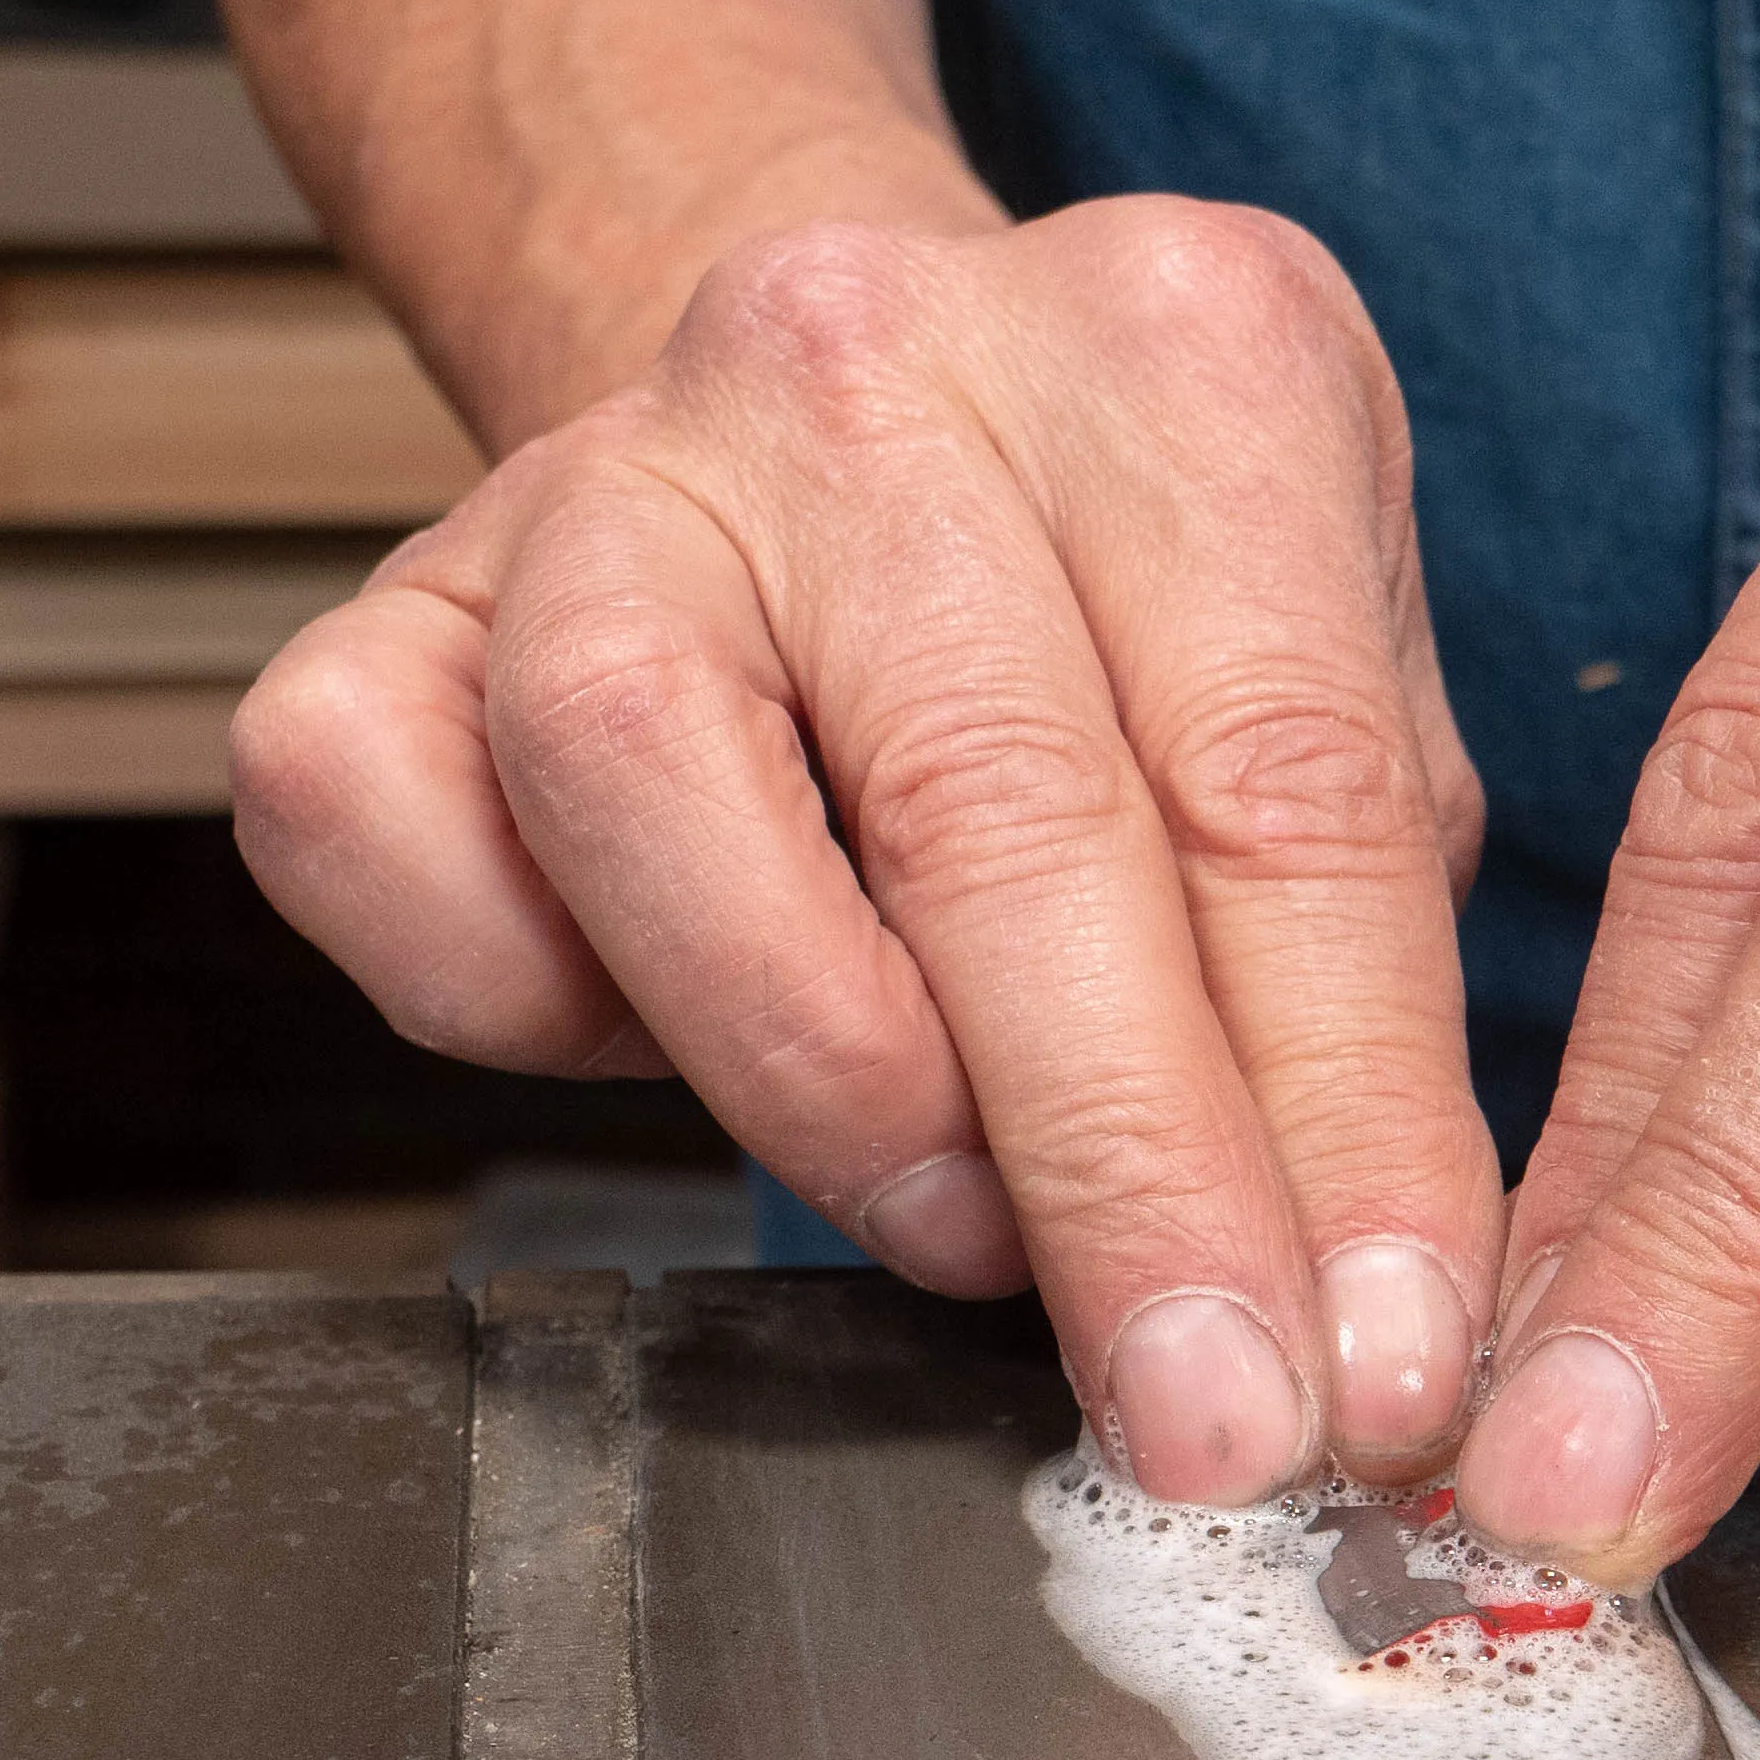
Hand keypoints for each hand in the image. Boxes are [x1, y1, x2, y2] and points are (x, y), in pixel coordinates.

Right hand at [235, 196, 1508, 1499]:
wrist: (842, 434)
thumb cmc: (1109, 615)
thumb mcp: (1320, 716)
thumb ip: (1355, 980)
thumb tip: (1376, 1314)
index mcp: (1176, 347)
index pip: (1284, 786)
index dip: (1342, 1118)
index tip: (1376, 1361)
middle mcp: (875, 357)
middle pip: (992, 801)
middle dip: (1120, 1174)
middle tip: (1199, 1412)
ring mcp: (605, 460)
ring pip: (640, 779)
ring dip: (828, 1081)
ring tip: (961, 1222)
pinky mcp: (390, 593)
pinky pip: (383, 826)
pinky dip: (514, 1000)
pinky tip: (664, 1041)